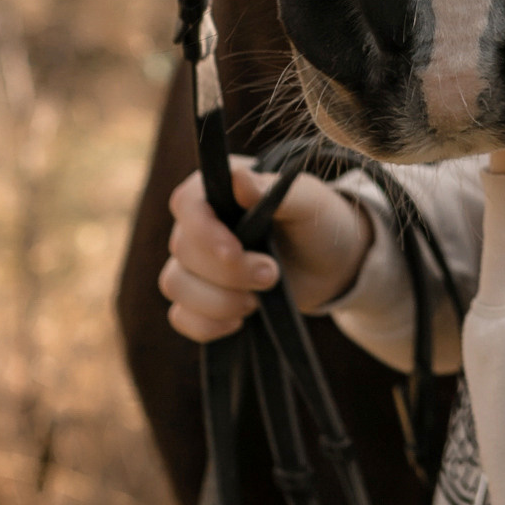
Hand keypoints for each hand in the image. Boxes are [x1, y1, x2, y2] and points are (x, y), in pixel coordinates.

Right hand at [161, 160, 372, 344]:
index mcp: (215, 191)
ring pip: (176, 285)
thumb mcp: (306, 202)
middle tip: (271, 274)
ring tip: (257, 301)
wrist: (328, 263)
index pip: (186, 203)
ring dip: (219, 301)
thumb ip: (271, 190)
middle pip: (183, 251)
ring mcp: (194, 264)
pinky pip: (181, 317)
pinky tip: (240, 321)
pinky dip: (208, 325)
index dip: (204, 232)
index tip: (235, 251)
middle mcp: (196, 225)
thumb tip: (238, 179)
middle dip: (228, 272)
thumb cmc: (314, 221)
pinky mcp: (199, 299)